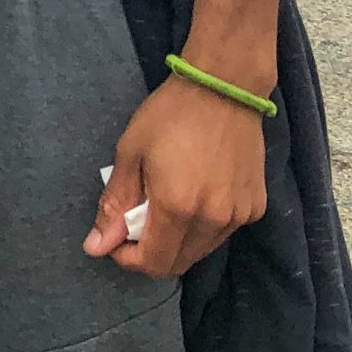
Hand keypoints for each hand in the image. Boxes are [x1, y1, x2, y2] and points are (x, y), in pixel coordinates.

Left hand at [84, 75, 267, 277]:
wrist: (223, 89)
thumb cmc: (169, 115)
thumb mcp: (130, 152)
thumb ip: (115, 203)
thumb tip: (95, 246)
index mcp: (177, 207)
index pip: (154, 262)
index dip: (129, 259)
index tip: (114, 240)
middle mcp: (213, 221)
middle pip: (178, 263)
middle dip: (150, 252)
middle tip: (133, 222)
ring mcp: (238, 217)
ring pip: (201, 250)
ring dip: (176, 241)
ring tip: (161, 203)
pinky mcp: (255, 208)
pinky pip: (222, 233)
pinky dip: (201, 226)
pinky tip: (192, 194)